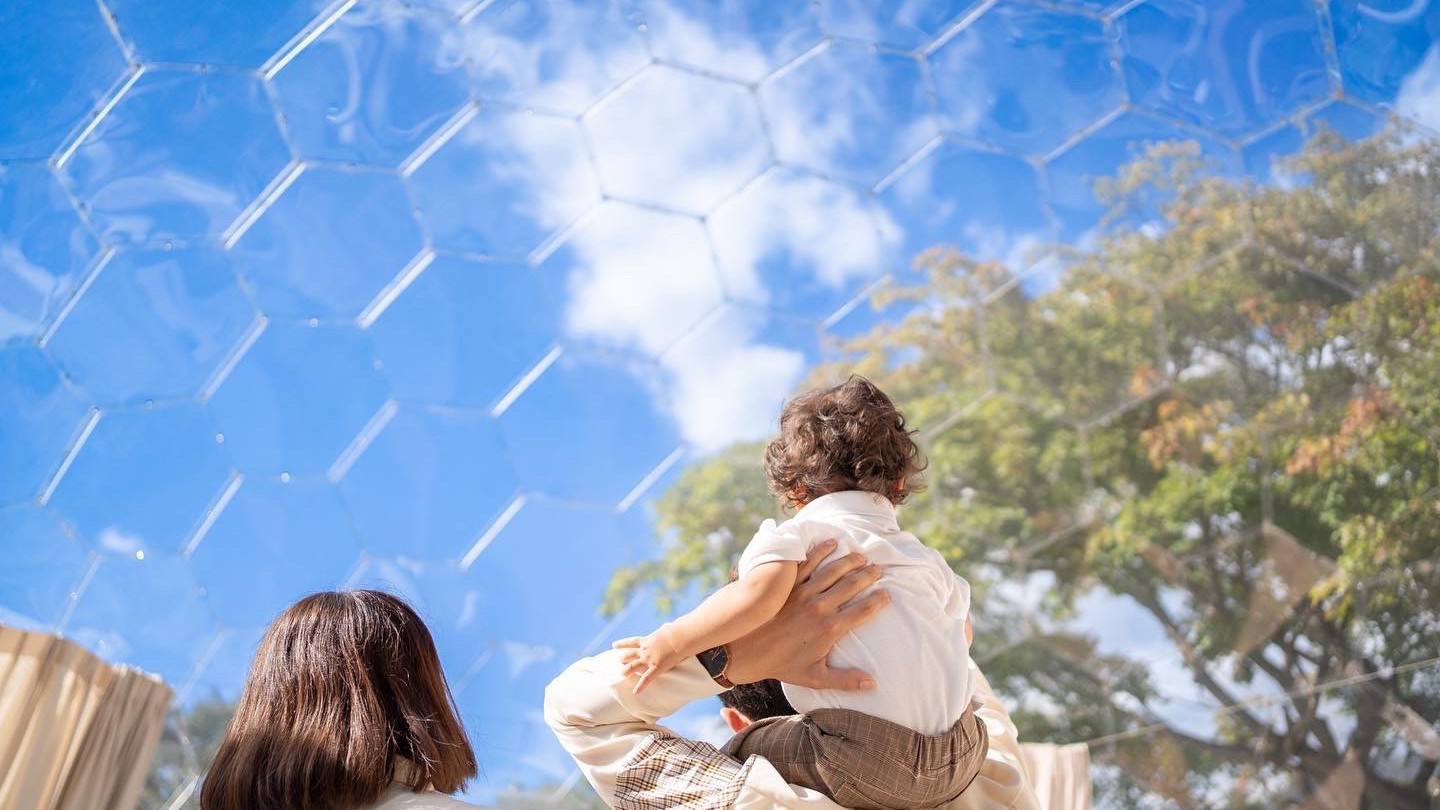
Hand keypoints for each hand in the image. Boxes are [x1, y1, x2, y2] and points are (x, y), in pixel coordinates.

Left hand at [613, 623, 684, 693]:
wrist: (679, 637)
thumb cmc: (676, 631)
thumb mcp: (667, 628)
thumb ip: (664, 629)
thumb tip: (668, 626)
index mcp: (647, 640)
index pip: (632, 642)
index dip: (622, 644)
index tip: (613, 645)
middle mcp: (645, 650)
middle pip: (630, 655)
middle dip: (623, 658)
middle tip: (618, 660)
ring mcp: (649, 659)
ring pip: (633, 666)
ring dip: (627, 671)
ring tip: (622, 674)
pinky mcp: (656, 668)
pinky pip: (646, 679)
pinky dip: (640, 686)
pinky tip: (635, 692)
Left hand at [723, 539, 888, 689]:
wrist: (743, 650)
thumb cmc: (780, 665)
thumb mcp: (814, 677)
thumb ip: (845, 680)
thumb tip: (873, 683)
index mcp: (830, 629)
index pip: (864, 610)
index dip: (879, 600)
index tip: (888, 594)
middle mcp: (820, 607)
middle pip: (853, 584)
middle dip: (869, 574)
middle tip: (879, 568)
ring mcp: (803, 592)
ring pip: (833, 570)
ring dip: (850, 560)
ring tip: (861, 556)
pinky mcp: (787, 583)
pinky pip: (807, 561)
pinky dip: (821, 550)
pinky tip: (832, 543)